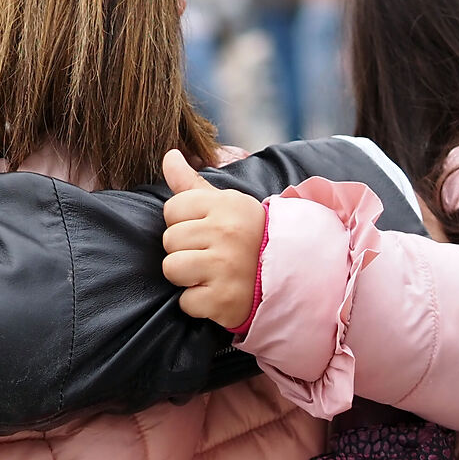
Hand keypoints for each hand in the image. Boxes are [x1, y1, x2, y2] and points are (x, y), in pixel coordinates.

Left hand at [161, 150, 264, 329]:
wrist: (290, 275)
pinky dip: (198, 304)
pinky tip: (217, 293)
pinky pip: (186, 302)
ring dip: (187, 277)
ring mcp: (225, 266)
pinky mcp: (223, 299)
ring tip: (210, 274)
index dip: (183, 222)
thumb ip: (191, 182)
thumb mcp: (226, 203)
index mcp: (224, 205)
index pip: (172, 209)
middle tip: (211, 254)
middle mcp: (225, 232)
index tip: (205, 231)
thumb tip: (168, 155)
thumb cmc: (248, 235)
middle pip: (169, 240)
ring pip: (172, 269)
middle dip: (184, 250)